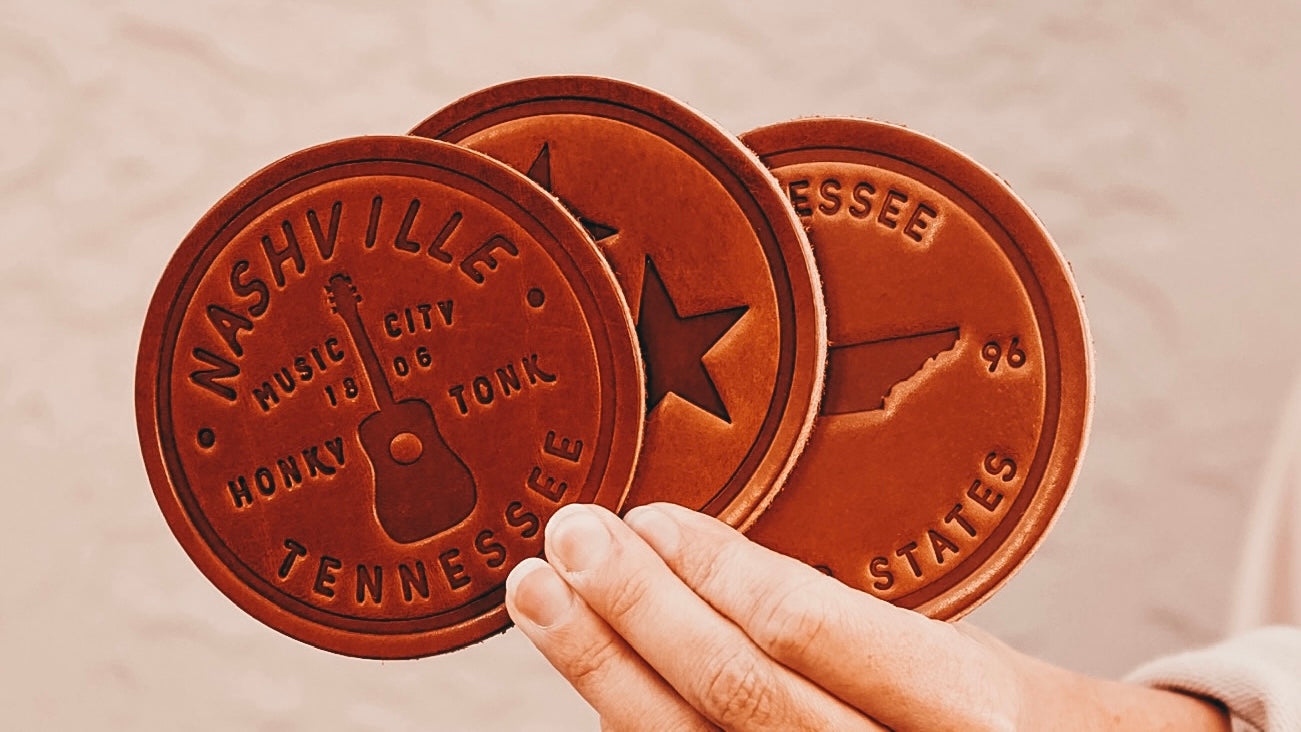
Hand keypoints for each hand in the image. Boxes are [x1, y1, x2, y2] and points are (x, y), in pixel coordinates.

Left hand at [504, 502, 1229, 730]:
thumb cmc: (1000, 717)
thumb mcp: (954, 652)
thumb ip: (843, 622)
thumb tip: (692, 559)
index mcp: (963, 710)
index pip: (804, 631)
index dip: (712, 571)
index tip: (648, 517)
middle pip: (733, 694)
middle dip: (634, 609)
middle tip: (568, 535)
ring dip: (600, 668)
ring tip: (538, 596)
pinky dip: (631, 724)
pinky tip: (591, 674)